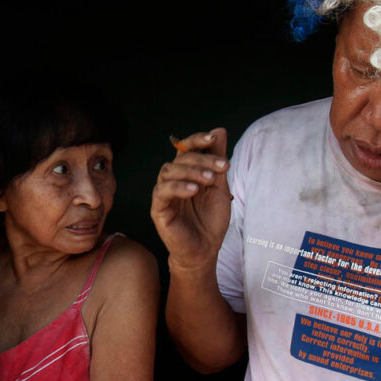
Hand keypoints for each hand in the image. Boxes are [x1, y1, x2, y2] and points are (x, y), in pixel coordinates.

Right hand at [150, 129, 231, 270]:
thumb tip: (220, 131)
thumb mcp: (220, 186)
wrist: (206, 249)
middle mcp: (172, 180)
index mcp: (186, 173)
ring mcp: (163, 193)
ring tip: (210, 180)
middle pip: (179, 159)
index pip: (185, 148)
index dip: (197, 140)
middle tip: (222, 167)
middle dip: (202, 159)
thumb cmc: (210, 220)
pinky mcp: (158, 208)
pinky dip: (178, 187)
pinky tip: (194, 190)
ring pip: (169, 171)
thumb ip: (217, 160)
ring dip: (192, 172)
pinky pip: (162, 191)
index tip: (213, 138)